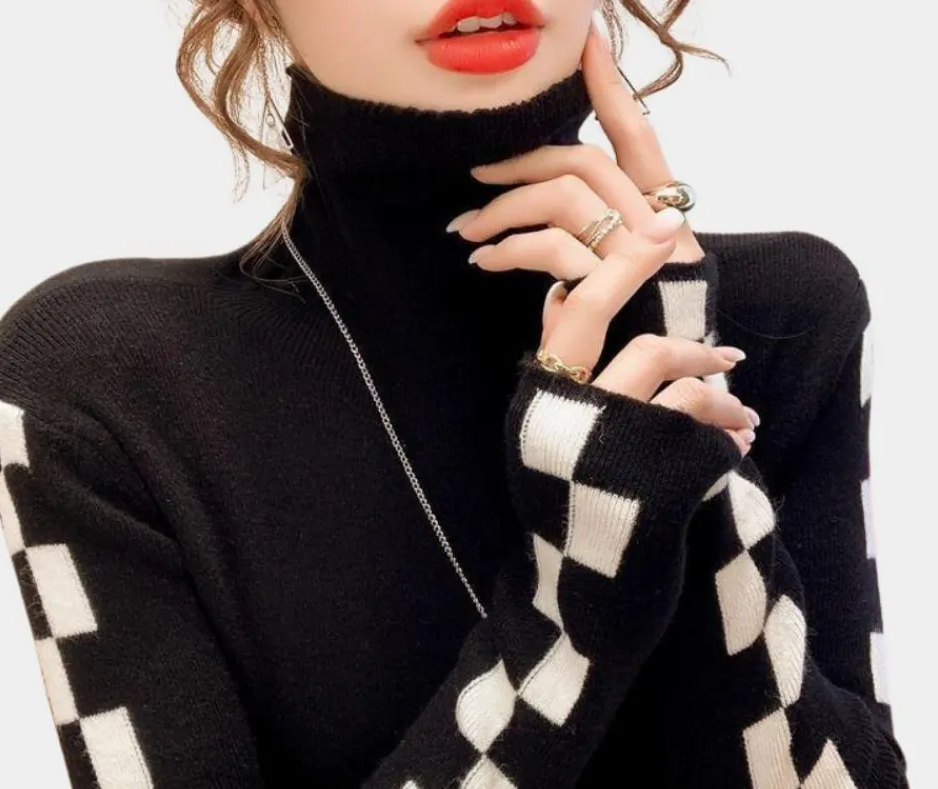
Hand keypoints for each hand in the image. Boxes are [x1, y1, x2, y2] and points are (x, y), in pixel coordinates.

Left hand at [448, 18, 751, 454]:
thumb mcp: (617, 283)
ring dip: (504, 209)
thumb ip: (595, 240)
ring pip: (563, 197)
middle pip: (584, 163)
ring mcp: (638, 256)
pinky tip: (484, 260)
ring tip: (468, 232)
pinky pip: (552, 247)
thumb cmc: (635, 341)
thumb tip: (543, 209)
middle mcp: (659, 226)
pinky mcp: (612, 287)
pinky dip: (509, 248)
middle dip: (521, 162)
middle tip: (475, 176)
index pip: (640, 136)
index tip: (586, 43)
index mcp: (663, 215)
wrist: (662, 402)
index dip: (612, 89)